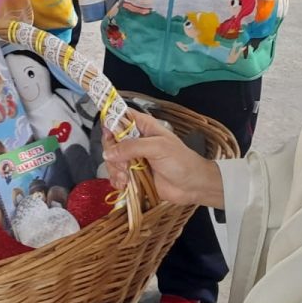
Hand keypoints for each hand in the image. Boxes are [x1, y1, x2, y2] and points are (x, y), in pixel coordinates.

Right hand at [103, 110, 224, 207]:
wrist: (193, 186)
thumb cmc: (180, 161)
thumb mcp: (158, 147)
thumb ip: (132, 147)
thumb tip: (108, 153)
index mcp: (142, 126)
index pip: (119, 116)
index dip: (110, 123)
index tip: (110, 136)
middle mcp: (135, 140)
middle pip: (111, 141)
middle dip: (112, 154)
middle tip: (123, 166)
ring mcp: (133, 158)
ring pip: (111, 160)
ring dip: (114, 170)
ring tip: (126, 179)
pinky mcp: (133, 175)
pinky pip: (116, 175)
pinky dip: (117, 181)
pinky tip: (124, 185)